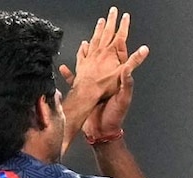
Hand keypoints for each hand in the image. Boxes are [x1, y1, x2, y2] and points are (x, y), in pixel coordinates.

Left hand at [59, 8, 145, 105]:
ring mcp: (90, 57)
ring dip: (98, 30)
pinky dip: (83, 46)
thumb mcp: (123, 73)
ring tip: (100, 21)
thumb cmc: (104, 86)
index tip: (125, 16)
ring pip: (95, 39)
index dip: (123, 25)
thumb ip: (134, 60)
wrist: (86, 94)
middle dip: (111, 22)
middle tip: (112, 12)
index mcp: (111, 53)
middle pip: (106, 33)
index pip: (120, 36)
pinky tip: (83, 43)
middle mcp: (100, 52)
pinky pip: (82, 52)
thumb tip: (144, 50)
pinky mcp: (82, 64)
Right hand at [60, 14, 147, 141]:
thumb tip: (129, 68)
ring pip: (89, 67)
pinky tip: (63, 68)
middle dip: (103, 43)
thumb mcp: (123, 99)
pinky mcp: (84, 94)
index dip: (119, 44)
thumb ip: (126, 83)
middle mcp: (106, 82)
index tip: (117, 30)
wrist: (101, 133)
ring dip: (86, 55)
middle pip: (104, 58)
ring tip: (83, 44)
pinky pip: (75, 81)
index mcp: (116, 80)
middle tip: (101, 28)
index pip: (119, 58)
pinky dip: (70, 74)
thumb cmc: (114, 118)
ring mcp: (94, 87)